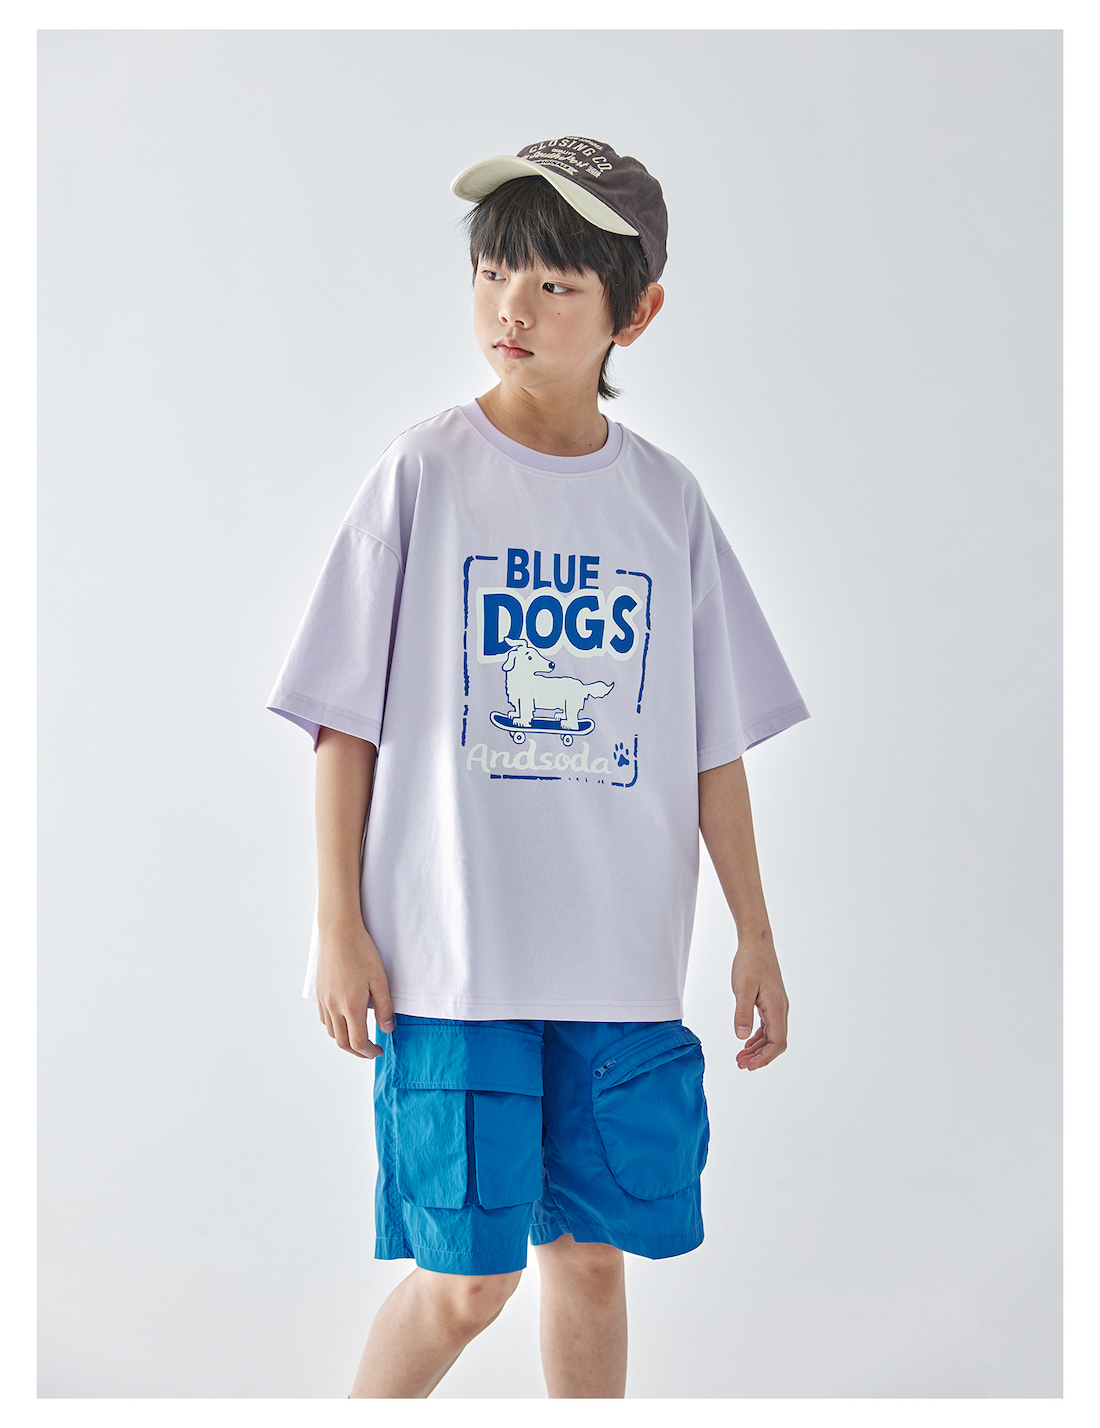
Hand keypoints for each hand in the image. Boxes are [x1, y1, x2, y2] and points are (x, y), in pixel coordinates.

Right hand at [316, 922, 394, 1058]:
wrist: (338, 932)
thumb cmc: (361, 952)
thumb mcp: (380, 980)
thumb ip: (384, 1008)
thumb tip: (387, 1029)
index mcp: (350, 1006)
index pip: (358, 1042)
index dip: (369, 1052)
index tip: (379, 1050)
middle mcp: (333, 1007)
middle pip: (342, 1042)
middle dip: (358, 1052)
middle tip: (371, 1050)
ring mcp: (323, 1000)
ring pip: (331, 1032)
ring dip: (345, 1040)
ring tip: (360, 1036)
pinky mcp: (319, 993)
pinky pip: (324, 1019)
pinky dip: (335, 1027)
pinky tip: (345, 1021)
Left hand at [731, 939, 788, 1069]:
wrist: (756, 943)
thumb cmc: (750, 963)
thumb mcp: (742, 988)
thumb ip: (742, 1013)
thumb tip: (741, 1037)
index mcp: (776, 1008)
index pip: (777, 1042)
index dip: (765, 1058)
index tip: (749, 1066)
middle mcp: (781, 1009)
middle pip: (775, 1042)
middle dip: (760, 1057)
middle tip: (741, 1064)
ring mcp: (777, 1006)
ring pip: (771, 1035)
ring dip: (758, 1048)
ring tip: (741, 1057)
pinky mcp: (771, 1001)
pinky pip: (768, 1026)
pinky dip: (758, 1037)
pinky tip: (746, 1042)